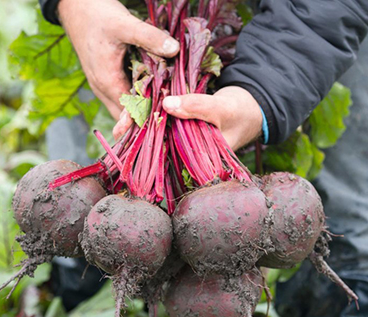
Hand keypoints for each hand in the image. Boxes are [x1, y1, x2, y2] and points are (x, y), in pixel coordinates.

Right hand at [58, 0, 179, 118]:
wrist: (76, 7)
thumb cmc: (98, 16)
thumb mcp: (125, 25)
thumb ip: (150, 37)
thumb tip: (174, 49)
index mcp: (107, 82)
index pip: (130, 113)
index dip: (149, 117)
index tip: (168, 116)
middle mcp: (102, 89)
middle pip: (127, 116)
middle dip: (147, 117)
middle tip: (170, 113)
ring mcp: (102, 86)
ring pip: (124, 108)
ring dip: (141, 108)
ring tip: (164, 104)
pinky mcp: (105, 79)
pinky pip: (122, 96)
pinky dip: (136, 97)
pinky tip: (152, 89)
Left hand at [113, 86, 262, 150]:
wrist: (249, 107)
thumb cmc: (241, 112)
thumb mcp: (221, 108)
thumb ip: (197, 107)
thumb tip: (167, 105)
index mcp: (199, 161)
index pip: (170, 159)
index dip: (148, 149)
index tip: (130, 137)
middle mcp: (188, 155)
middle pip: (159, 148)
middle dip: (138, 138)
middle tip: (119, 129)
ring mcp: (184, 143)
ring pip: (159, 136)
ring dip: (141, 126)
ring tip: (120, 124)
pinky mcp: (182, 130)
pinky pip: (164, 125)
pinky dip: (152, 116)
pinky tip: (135, 113)